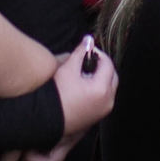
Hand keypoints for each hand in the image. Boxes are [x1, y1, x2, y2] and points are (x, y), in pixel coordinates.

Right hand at [26, 38, 118, 160]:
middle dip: (103, 66)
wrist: (47, 120)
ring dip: (101, 78)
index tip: (88, 51)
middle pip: (112, 77)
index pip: (108, 64)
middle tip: (88, 61)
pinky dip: (98, 90)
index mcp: (102, 89)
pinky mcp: (97, 117)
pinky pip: (104, 99)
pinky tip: (83, 87)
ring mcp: (103, 111)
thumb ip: (80, 53)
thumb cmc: (57, 96)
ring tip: (84, 73)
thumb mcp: (68, 70)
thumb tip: (88, 39)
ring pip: (109, 88)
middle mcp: (107, 102)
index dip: (99, 54)